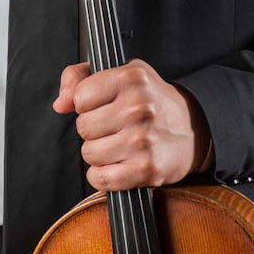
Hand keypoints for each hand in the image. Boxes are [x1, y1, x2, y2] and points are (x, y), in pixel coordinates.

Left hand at [54, 60, 213, 191]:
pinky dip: (103, 176)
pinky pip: (100, 178)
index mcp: (132, 77)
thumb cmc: (150, 101)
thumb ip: (80, 78)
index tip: (104, 105)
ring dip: (99, 153)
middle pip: (83, 127)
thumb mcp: (121, 74)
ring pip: (89, 153)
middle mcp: (139, 107)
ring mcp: (143, 139)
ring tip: (120, 144)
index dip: (87, 104)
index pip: (80, 97)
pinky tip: (119, 164)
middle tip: (115, 126)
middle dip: (94, 130)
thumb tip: (60, 103)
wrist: (192, 129)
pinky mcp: (147, 169)